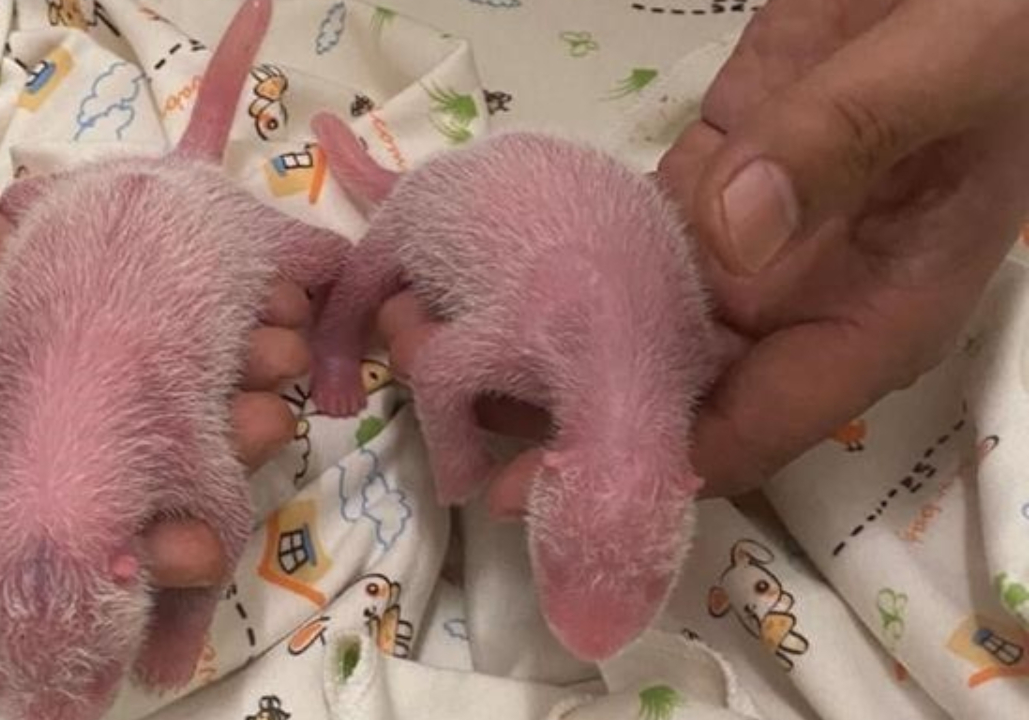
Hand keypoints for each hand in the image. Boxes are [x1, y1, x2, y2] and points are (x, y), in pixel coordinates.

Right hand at [0, 2, 304, 586]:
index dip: (59, 549)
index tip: (167, 546)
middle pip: (56, 461)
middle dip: (170, 466)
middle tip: (262, 430)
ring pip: (100, 385)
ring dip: (200, 382)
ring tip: (277, 356)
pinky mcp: (22, 269)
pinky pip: (113, 307)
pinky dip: (186, 308)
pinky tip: (254, 298)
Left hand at [378, 0, 1028, 508]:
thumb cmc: (998, 21)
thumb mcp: (951, 69)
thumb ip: (848, 141)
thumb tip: (732, 236)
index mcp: (872, 315)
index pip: (751, 431)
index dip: (648, 470)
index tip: (541, 490)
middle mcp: (796, 301)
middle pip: (669, 393)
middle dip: (566, 416)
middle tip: (449, 414)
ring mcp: (745, 240)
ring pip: (632, 320)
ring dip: (542, 342)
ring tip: (435, 346)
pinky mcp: (707, 176)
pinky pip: (624, 238)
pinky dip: (555, 257)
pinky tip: (480, 272)